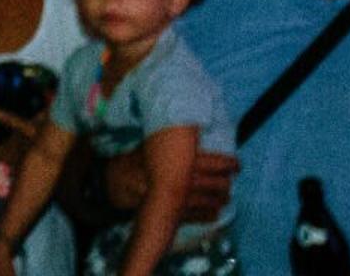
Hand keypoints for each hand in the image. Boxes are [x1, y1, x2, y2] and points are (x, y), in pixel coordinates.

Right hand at [108, 150, 236, 220]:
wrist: (113, 183)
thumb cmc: (134, 161)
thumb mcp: (151, 146)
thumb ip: (171, 143)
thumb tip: (194, 133)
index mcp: (177, 160)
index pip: (210, 161)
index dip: (227, 164)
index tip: (236, 164)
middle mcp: (181, 180)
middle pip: (212, 183)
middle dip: (224, 184)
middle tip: (230, 181)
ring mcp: (177, 199)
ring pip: (207, 200)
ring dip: (219, 199)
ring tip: (225, 197)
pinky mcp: (172, 214)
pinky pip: (196, 216)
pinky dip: (207, 215)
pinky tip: (214, 213)